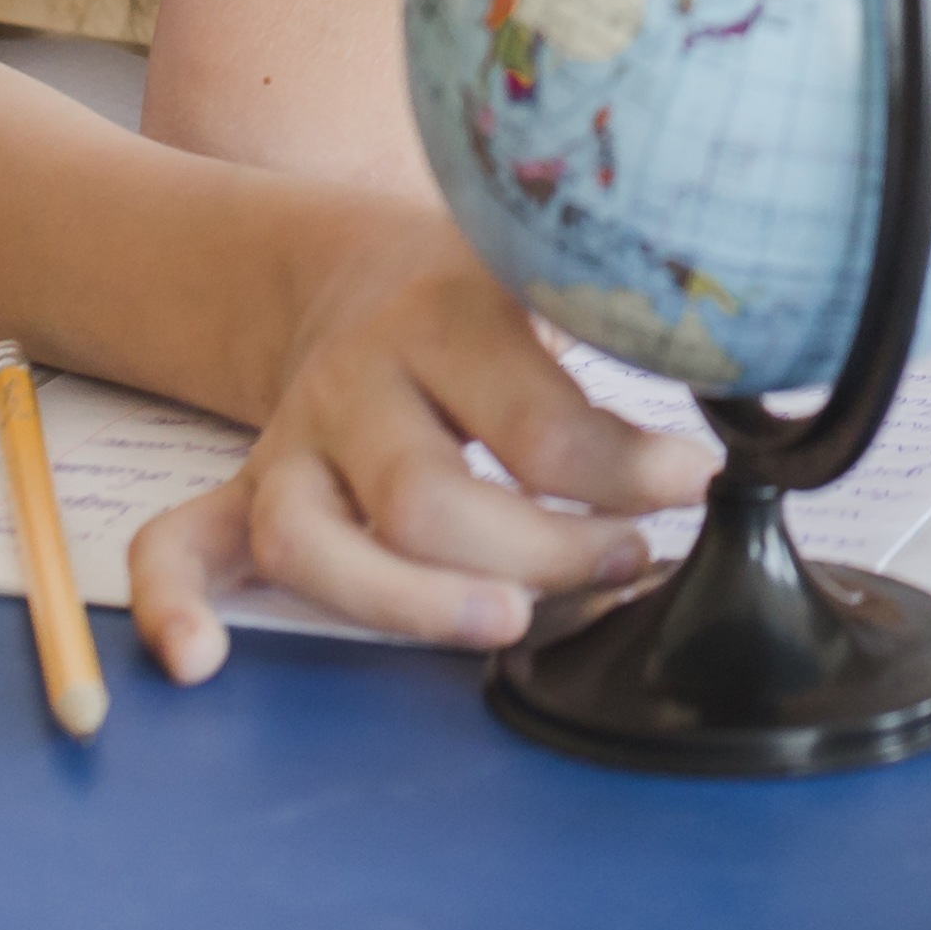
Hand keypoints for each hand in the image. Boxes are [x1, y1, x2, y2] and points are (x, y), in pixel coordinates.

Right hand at [120, 216, 717, 684]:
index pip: (534, 417)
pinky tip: (199, 660)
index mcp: (449, 316)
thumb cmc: (488, 294)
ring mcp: (294, 444)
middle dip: (536, 554)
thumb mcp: (553, 271)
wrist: (355, 268)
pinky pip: (180, 544)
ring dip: (404, 603)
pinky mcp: (248, 490)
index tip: (694, 481)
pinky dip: (177, 603)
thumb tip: (753, 361)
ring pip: (314, 541)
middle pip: (427, 500)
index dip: (621, 467)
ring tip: (499, 628)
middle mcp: (361, 383)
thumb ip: (624, 317)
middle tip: (623, 565)